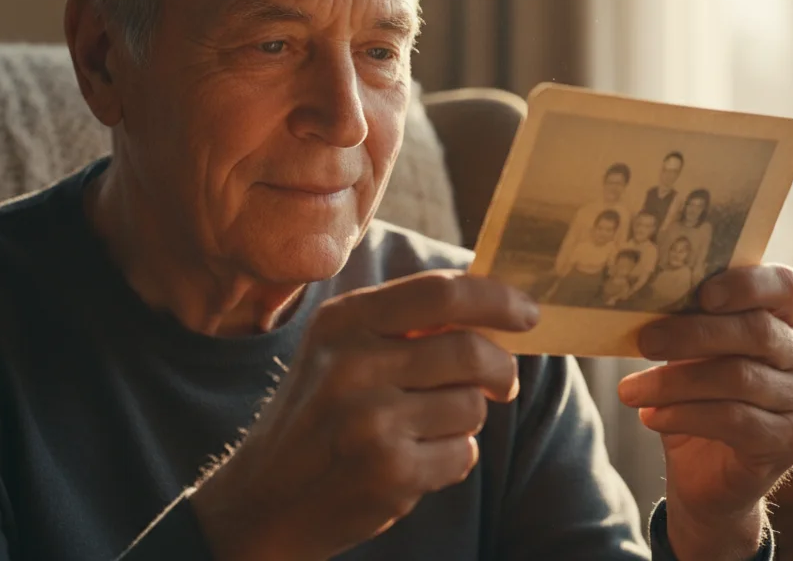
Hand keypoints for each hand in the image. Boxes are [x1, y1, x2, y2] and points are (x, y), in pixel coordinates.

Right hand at [191, 271, 539, 560]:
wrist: (264, 500)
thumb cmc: (318, 417)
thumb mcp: (340, 351)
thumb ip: (405, 324)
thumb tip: (495, 307)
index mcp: (343, 321)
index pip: (441, 292)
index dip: (496, 299)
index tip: (527, 313)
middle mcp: (352, 364)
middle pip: (469, 350)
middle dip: (500, 368)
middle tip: (502, 381)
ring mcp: (369, 420)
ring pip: (472, 405)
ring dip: (467, 419)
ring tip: (427, 428)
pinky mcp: (389, 471)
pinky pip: (463, 453)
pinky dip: (453, 458)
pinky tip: (415, 462)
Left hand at [617, 265, 792, 559]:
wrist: (709, 475)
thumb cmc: (699, 398)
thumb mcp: (693, 354)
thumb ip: (688, 323)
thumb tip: (644, 300)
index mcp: (788, 319)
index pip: (783, 286)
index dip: (745, 284)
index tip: (701, 294)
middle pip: (755, 331)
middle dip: (692, 334)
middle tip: (643, 342)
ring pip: (738, 378)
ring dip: (675, 382)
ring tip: (630, 391)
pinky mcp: (790, 441)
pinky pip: (734, 420)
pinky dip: (685, 415)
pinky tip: (651, 417)